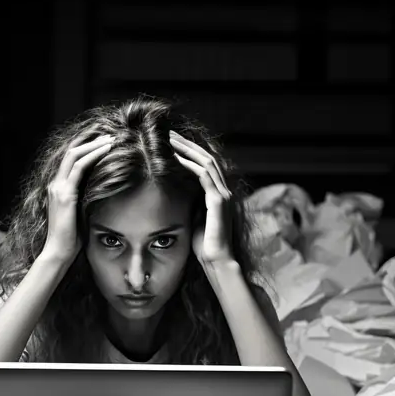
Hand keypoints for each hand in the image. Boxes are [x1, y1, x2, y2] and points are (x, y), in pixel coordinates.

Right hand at [43, 132, 114, 264]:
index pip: (70, 159)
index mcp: (58, 188)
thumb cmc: (71, 238)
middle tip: (109, 133)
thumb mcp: (80, 213)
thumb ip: (86, 199)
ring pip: (75, 154)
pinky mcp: (65, 194)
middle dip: (91, 139)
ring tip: (111, 138)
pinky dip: (94, 155)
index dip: (86, 146)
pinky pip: (79, 167)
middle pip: (71, 151)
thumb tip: (103, 191)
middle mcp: (55, 184)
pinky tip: (107, 150)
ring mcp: (58, 188)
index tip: (103, 140)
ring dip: (94, 144)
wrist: (59, 252)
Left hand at [169, 130, 236, 267]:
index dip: (190, 152)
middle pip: (207, 158)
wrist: (217, 261)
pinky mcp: (219, 201)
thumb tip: (178, 191)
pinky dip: (189, 165)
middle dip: (188, 145)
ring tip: (170, 141)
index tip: (173, 144)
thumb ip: (191, 203)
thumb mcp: (195, 218)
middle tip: (170, 134)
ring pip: (206, 163)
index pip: (206, 165)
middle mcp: (224, 191)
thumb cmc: (204, 245)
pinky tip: (175, 159)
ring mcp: (223, 195)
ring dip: (187, 150)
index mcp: (219, 194)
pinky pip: (204, 176)